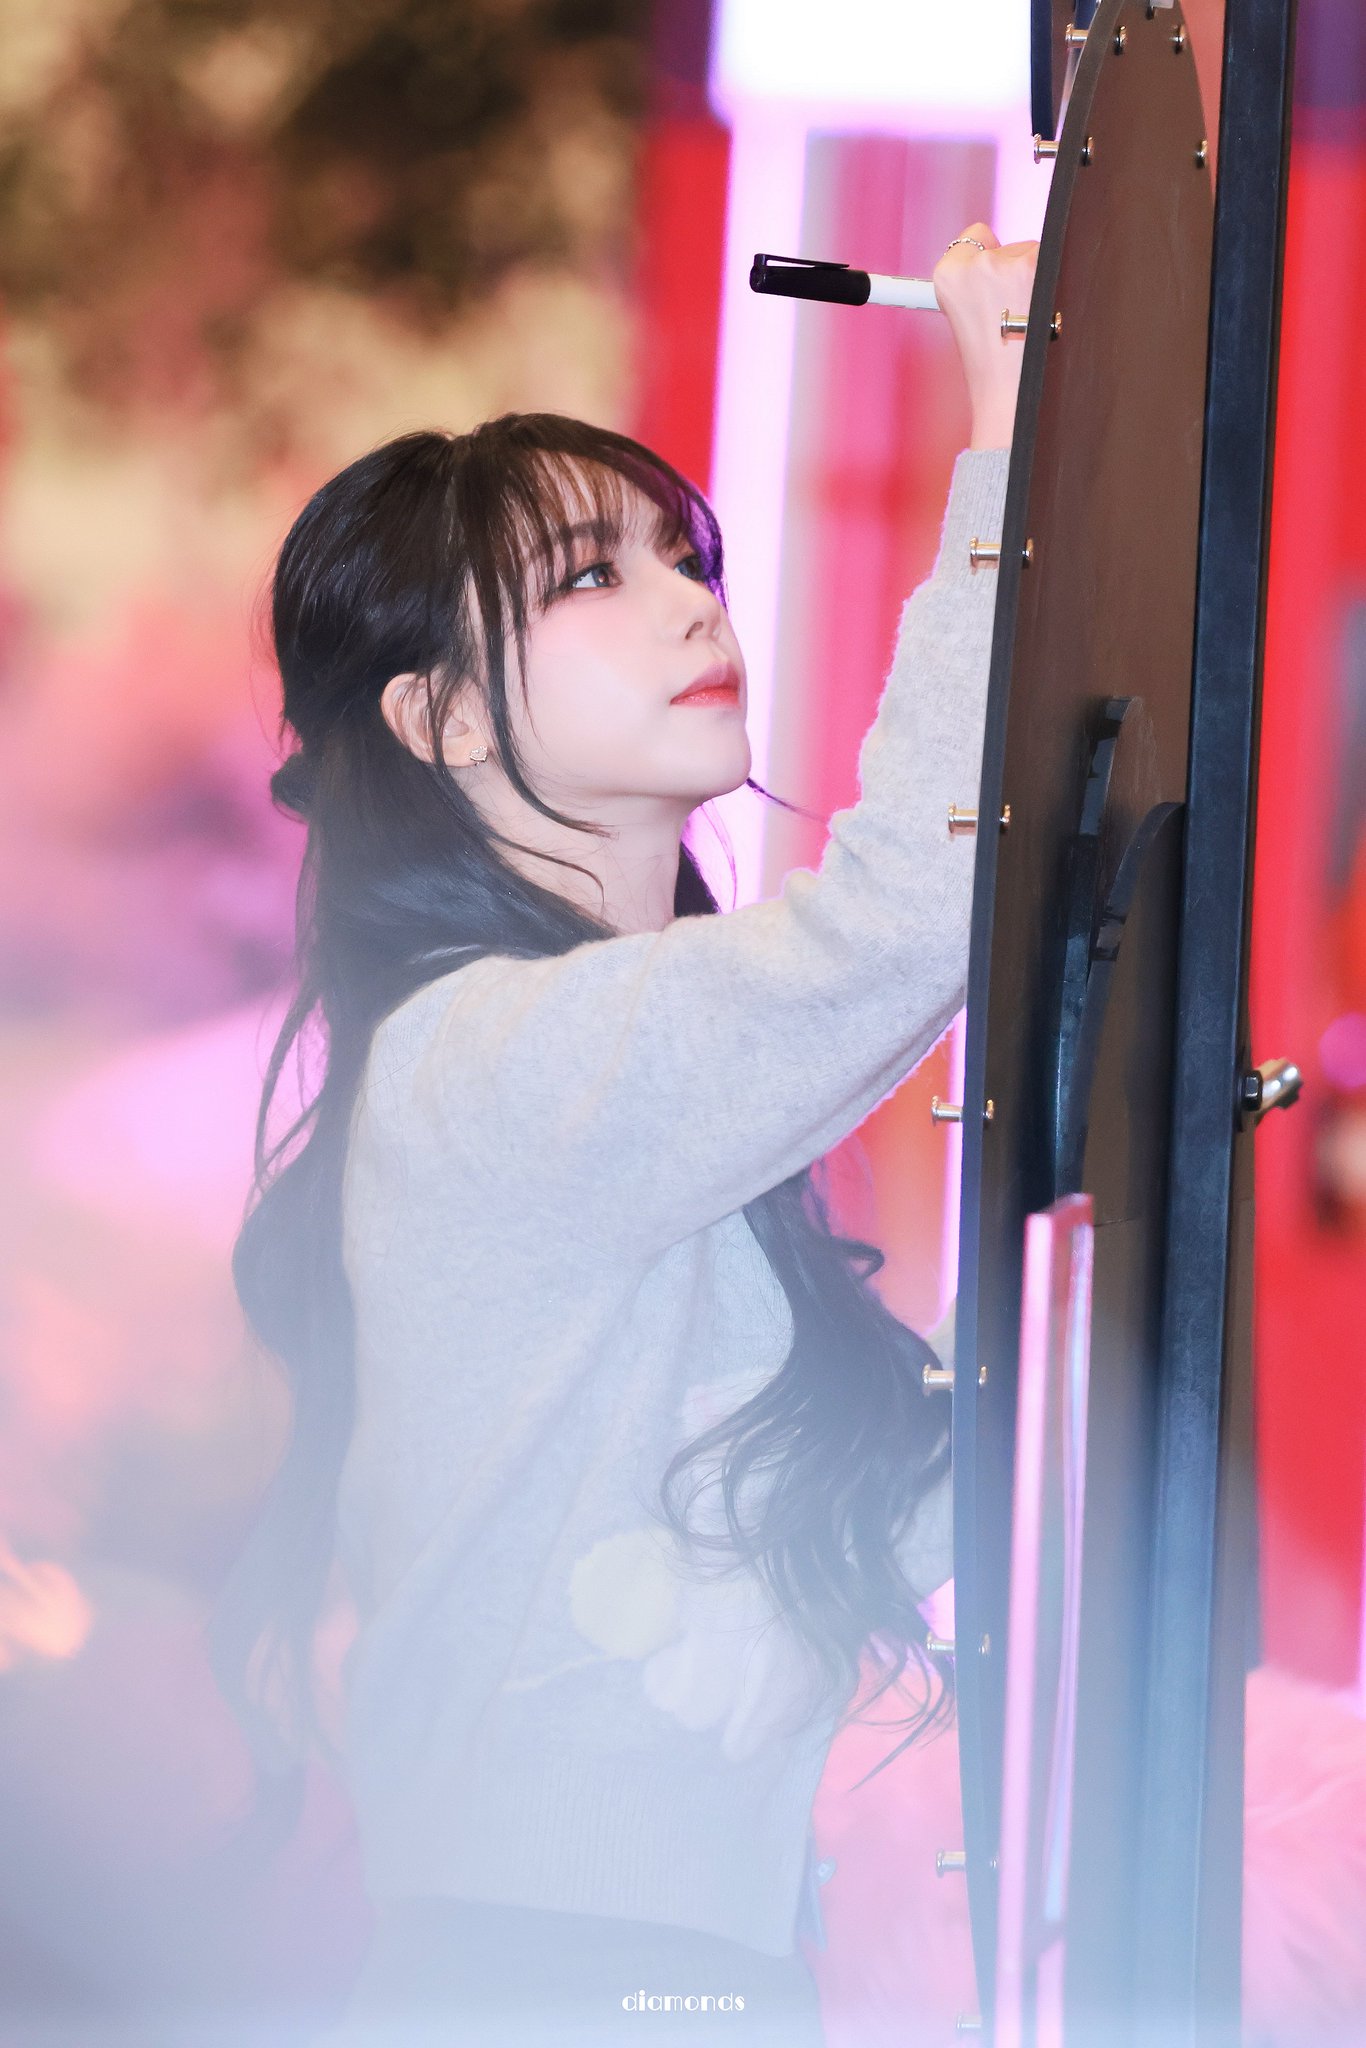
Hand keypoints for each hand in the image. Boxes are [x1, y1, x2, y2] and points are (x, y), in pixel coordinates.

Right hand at [933, 223, 1040, 450]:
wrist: (1015, 397)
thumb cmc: (993, 368)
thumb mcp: (966, 319)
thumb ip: (976, 284)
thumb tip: (1000, 261)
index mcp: (949, 276)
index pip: (973, 238)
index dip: (986, 260)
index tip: (992, 282)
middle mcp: (979, 264)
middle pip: (1010, 246)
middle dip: (1017, 273)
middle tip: (1016, 317)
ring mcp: (1014, 265)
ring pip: (1037, 254)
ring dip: (1040, 280)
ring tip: (1035, 322)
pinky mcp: (1048, 270)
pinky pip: (1061, 263)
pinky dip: (1060, 285)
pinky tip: (1052, 314)